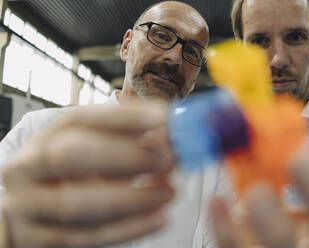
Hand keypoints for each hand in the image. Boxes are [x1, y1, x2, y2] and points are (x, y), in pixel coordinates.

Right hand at [1, 99, 174, 247]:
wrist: (30, 212)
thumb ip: (126, 142)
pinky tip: (157, 219)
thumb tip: (166, 136)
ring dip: (131, 198)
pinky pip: (84, 237)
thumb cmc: (67, 177)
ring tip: (169, 192)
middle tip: (167, 160)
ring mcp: (28, 206)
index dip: (124, 118)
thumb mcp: (90, 152)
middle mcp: (29, 167)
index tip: (163, 119)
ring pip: (75, 203)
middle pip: (69, 156)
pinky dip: (126, 228)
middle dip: (124, 156)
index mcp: (46, 138)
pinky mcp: (38, 239)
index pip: (81, 119)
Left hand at [210, 146, 308, 247]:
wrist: (251, 240)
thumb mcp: (286, 194)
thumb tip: (259, 132)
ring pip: (284, 246)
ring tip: (254, 193)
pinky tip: (218, 202)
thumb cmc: (273, 214)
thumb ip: (280, 168)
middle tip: (298, 160)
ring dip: (271, 217)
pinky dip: (226, 228)